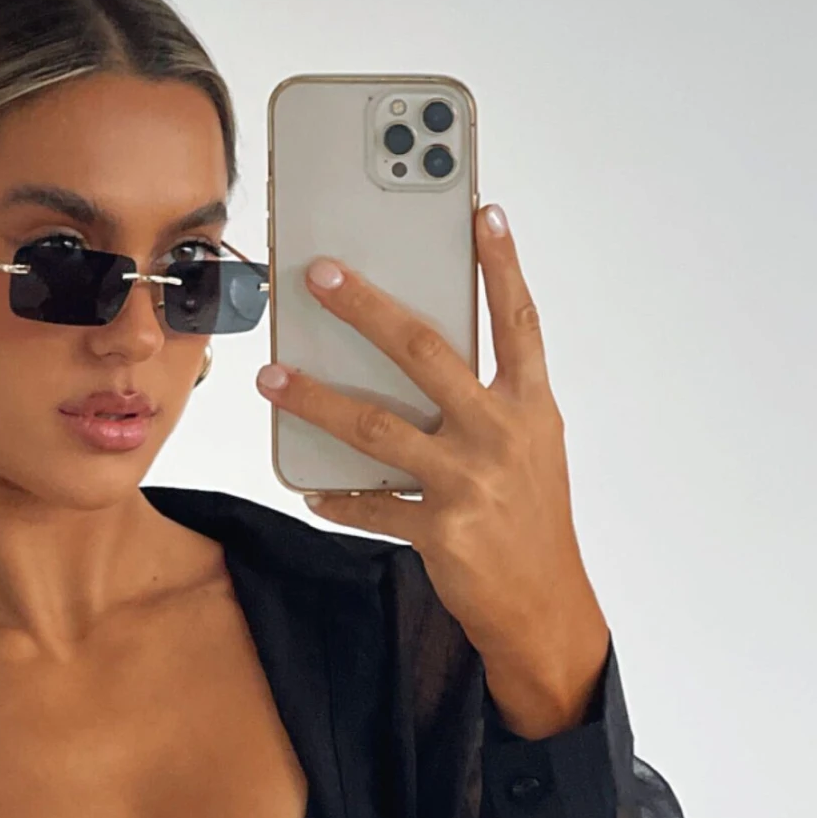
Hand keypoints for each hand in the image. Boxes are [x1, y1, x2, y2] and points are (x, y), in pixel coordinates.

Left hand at [255, 204, 610, 736]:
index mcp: (530, 405)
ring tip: (271, 379)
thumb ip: (487, 401)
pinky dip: (337, 496)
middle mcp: (501, 433)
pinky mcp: (441, 530)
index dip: (501, 264)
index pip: (517, 320)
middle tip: (318, 274)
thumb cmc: (530, 520)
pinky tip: (310, 488)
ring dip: (316, 399)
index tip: (481, 210)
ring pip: (376, 426)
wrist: (545, 607)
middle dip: (366, 307)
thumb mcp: (529, 449)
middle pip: (424, 352)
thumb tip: (416, 359)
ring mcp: (469, 481)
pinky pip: (370, 506)